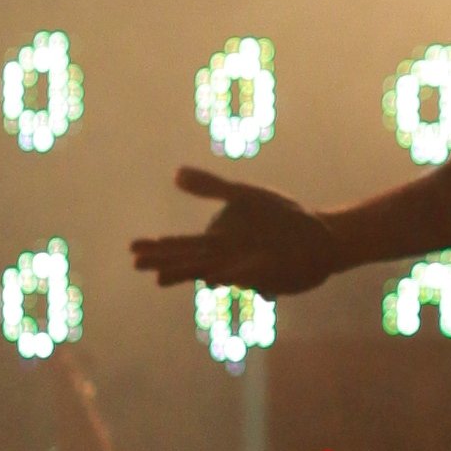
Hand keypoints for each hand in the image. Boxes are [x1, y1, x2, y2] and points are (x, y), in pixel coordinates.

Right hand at [130, 167, 344, 298]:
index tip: (132, 248)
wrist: (319, 237)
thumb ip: (211, 187)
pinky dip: (236, 275)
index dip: (158, 246)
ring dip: (192, 272)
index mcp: (216, 241)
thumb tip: (175, 173)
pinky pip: (249, 276)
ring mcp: (245, 270)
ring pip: (213, 273)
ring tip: (164, 276)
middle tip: (136, 264)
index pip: (181, 245)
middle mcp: (225, 260)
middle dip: (166, 261)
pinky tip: (220, 275)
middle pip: (190, 261)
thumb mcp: (244, 196)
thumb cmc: (279, 218)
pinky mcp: (269, 275)